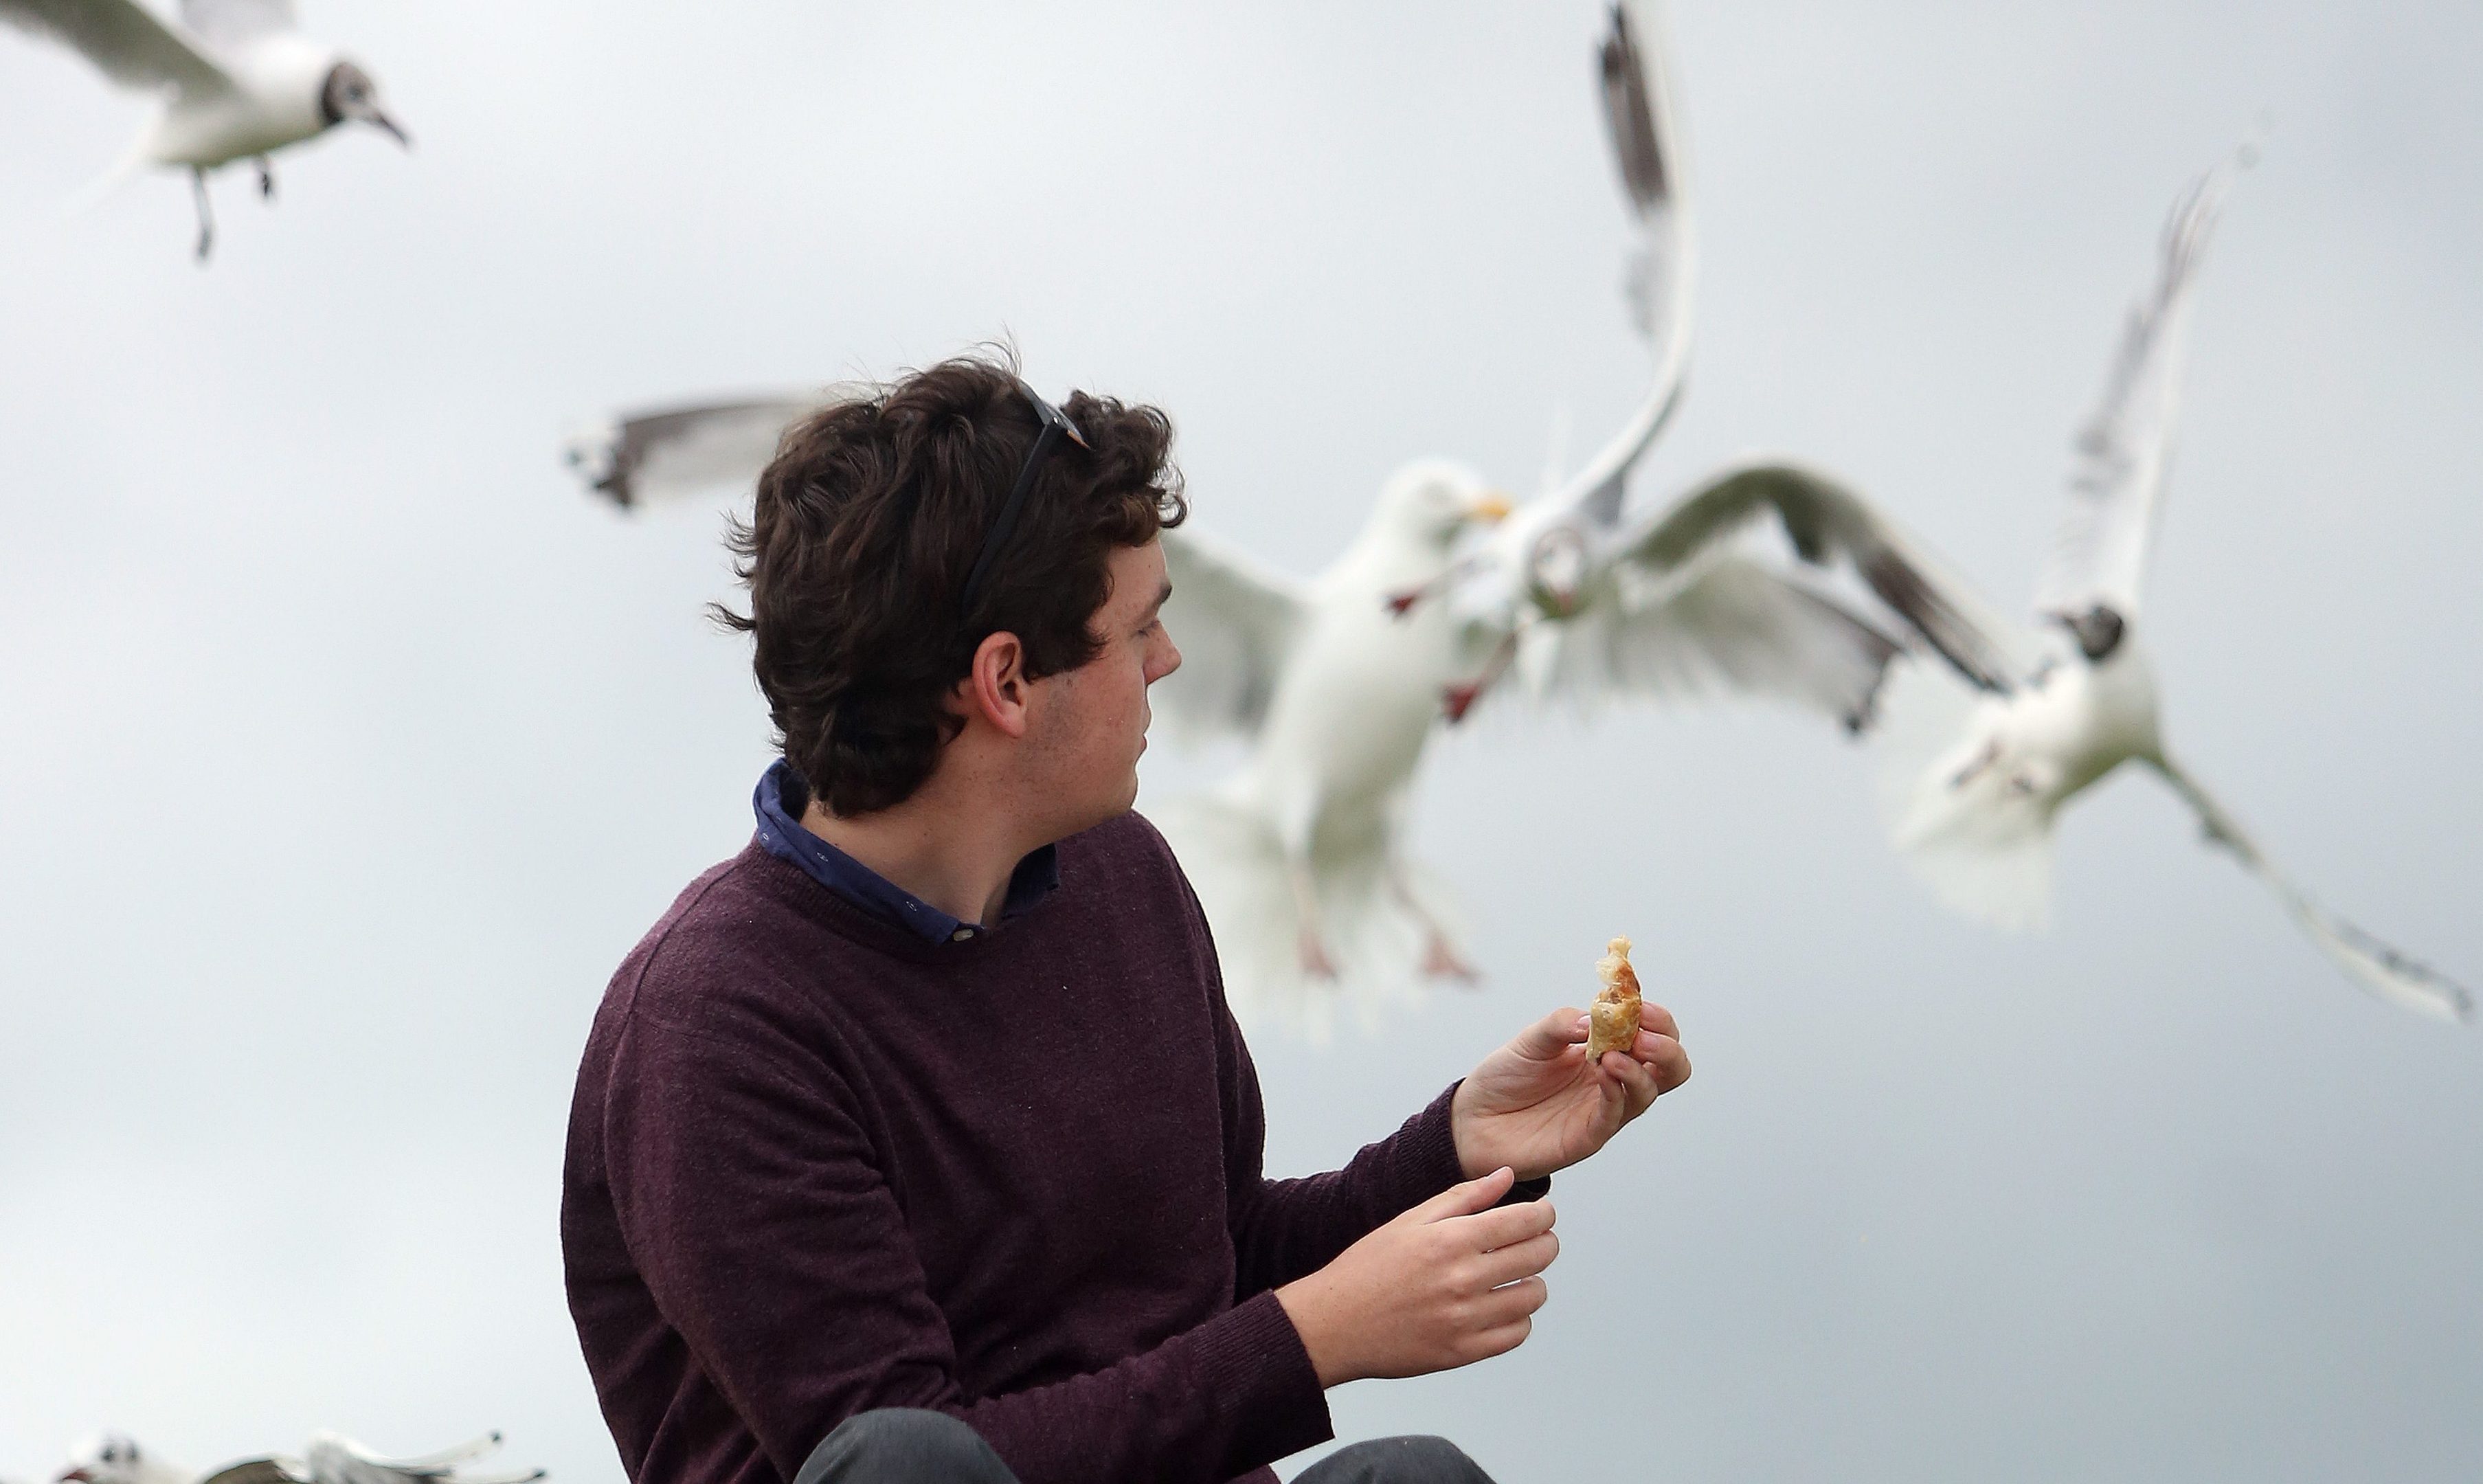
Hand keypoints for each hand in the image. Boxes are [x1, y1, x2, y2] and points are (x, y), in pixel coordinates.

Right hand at [1274, 1167, 1556, 1387]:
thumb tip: (1506, 1175)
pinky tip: (1501, 1306)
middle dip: (1545, 1243)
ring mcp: (1465, 1319)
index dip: (1543, 1215)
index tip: (1543, 1215)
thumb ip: (1464, 1197)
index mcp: (1450, 1240)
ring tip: (1516, 1276)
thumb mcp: (1410, 1220)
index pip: (1524, 1221)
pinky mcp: (1463, 1352)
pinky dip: (1518, 1318)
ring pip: (1533, 1297)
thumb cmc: (1368, 1268)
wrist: (1335, 1323)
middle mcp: (1462, 1279)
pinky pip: (1517, 1334)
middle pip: (1537, 1256)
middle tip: (1535, 1241)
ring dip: (1533, 1282)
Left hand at [1450, 1003, 1689, 1180]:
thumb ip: (1562, 1023)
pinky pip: (1615, 1115)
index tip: (1641, 1005)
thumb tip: (1597, 1017)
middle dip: (1667, 1047)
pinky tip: (1602, 1071)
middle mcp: (1614, 1080)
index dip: (1657, 1019)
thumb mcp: (1531, 1039)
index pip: (1653, 1034)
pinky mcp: (1588, 1136)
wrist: (1473, 1120)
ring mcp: (1604, 1109)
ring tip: (1613, 1054)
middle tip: (1642, 1036)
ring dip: (1640, 1069)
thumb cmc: (1506, 1078)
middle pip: (1671, 1068)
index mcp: (1606, 1051)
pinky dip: (1616, 1091)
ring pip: (1649, 1092)